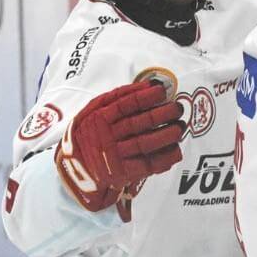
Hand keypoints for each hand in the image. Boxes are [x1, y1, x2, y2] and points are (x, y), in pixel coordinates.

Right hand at [55, 81, 185, 212]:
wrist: (75, 167)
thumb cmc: (91, 132)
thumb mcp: (93, 110)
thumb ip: (117, 96)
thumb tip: (148, 84)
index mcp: (98, 118)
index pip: (126, 104)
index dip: (147, 96)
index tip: (162, 90)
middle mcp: (106, 137)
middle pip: (139, 123)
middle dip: (164, 114)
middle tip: (178, 108)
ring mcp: (115, 156)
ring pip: (146, 143)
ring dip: (168, 134)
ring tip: (181, 127)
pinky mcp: (123, 173)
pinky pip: (149, 165)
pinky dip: (166, 157)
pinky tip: (176, 149)